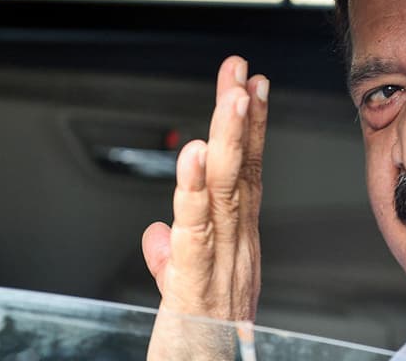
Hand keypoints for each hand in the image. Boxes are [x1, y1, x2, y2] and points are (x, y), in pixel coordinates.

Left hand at [141, 55, 268, 359]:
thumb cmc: (200, 348)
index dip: (249, 129)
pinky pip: (195, 233)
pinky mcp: (195, 289)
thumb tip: (155, 231)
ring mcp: (222, 268)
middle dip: (242, 116)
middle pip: (239, 172)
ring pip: (225, 193)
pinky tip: (193, 157)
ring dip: (229, 140)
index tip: (249, 87)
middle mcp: (236, 251)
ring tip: (233, 98)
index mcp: (234, 247)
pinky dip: (192, 192)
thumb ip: (173, 259)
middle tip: (240, 71)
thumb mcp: (184, 297)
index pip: (243, 176)